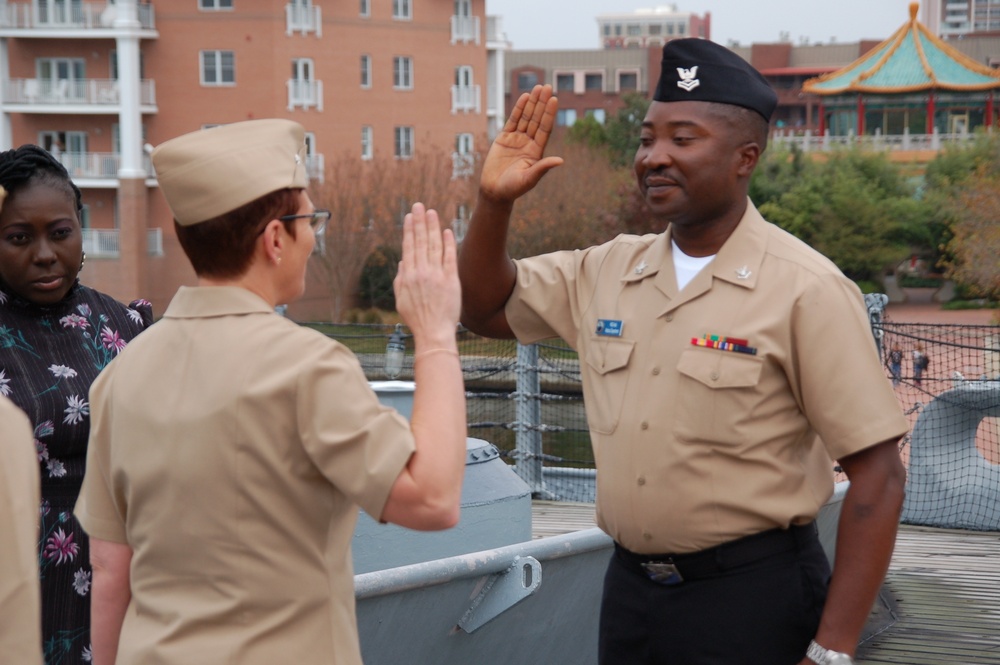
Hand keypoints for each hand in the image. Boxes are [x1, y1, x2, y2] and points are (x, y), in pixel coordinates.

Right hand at [393, 203, 460, 342]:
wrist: (433, 332)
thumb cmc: (417, 319)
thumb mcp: (401, 300)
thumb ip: (400, 280)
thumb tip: (402, 262)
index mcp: (407, 276)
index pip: (409, 247)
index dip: (409, 230)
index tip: (409, 217)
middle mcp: (421, 272)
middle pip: (420, 242)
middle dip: (419, 222)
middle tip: (419, 206)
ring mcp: (436, 275)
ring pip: (434, 245)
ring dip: (432, 227)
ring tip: (431, 212)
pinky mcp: (451, 280)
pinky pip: (449, 258)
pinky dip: (448, 243)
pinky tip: (447, 231)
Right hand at [479, 84, 564, 203]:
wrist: (494, 191)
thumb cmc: (513, 189)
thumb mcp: (529, 179)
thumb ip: (542, 168)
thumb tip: (560, 160)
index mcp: (537, 152)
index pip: (545, 129)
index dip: (549, 114)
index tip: (554, 100)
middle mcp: (528, 143)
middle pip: (537, 119)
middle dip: (542, 103)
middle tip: (548, 86)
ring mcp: (517, 139)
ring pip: (526, 117)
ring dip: (532, 103)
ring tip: (538, 87)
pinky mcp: (504, 138)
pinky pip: (512, 120)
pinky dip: (518, 109)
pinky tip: (525, 97)